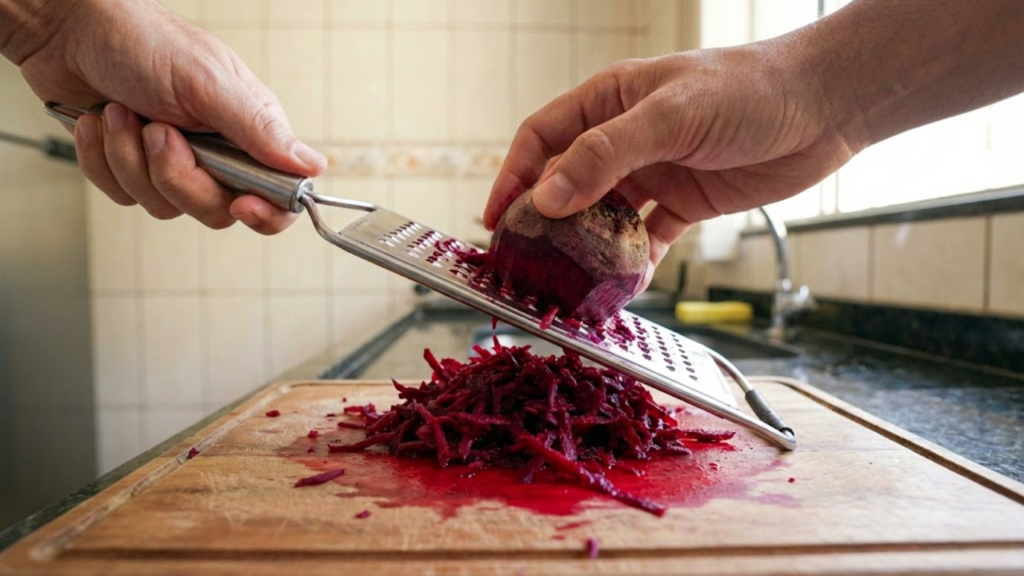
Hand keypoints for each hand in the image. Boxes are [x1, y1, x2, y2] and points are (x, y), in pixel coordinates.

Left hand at [11, 0, 325, 233]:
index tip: (241, 204)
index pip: (279, 195)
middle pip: (216, 209)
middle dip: (177, 176)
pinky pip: (124, 196)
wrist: (69, 32)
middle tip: (158, 131)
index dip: (266, 212)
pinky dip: (104, 160)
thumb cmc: (141, 41)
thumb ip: (259, 130)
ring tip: (123, 113)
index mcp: (249, 130)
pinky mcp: (134, 170)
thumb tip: (312, 166)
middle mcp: (217, 152)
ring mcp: (174, 163)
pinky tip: (102, 122)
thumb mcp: (207, 82)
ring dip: (131, 160)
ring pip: (165, 206)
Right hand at [484, 45, 856, 267]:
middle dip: (547, 224)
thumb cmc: (748, 90)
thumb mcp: (670, 116)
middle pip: (568, 184)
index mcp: (609, 101)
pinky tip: (626, 284)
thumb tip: (545, 200)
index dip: (513, 177)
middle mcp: (625, 138)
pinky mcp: (685, 203)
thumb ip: (606, 155)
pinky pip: (648, 239)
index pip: (542, 139)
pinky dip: (635, 262)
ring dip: (589, 249)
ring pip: (605, 218)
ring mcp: (654, 173)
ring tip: (573, 283)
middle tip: (529, 265)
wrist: (825, 106)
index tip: (495, 221)